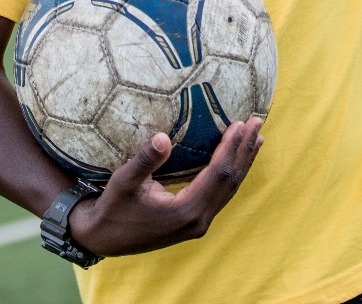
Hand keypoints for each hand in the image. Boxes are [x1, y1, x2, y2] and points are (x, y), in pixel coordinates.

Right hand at [68, 117, 263, 256]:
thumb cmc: (113, 207)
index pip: (218, 173)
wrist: (104, 238)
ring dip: (242, 162)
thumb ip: (145, 160)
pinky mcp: (194, 223)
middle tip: (257, 123)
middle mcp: (198, 220)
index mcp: (186, 211)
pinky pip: (220, 195)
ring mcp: (198, 224)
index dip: (231, 147)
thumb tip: (163, 138)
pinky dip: (230, 175)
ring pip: (228, 190)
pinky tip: (235, 162)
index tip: (240, 123)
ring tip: (255, 139)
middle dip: (244, 151)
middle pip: (229, 181)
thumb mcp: (124, 181)